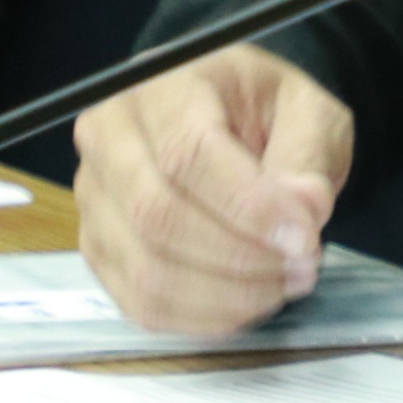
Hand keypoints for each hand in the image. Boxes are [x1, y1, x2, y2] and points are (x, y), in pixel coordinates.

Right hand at [70, 45, 353, 333]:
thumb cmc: (264, 112)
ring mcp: (94, 197)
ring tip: (283, 281)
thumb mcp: (308, 111)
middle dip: (240, 256)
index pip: (188, 153)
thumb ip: (307, 154)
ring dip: (226, 294)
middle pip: (156, 215)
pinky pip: (141, 303)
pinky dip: (202, 317)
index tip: (304, 236)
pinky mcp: (99, 248)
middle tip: (303, 265)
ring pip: (146, 269)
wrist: (229, 123)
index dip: (249, 206)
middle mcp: (109, 137)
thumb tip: (304, 208)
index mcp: (160, 84)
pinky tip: (248, 301)